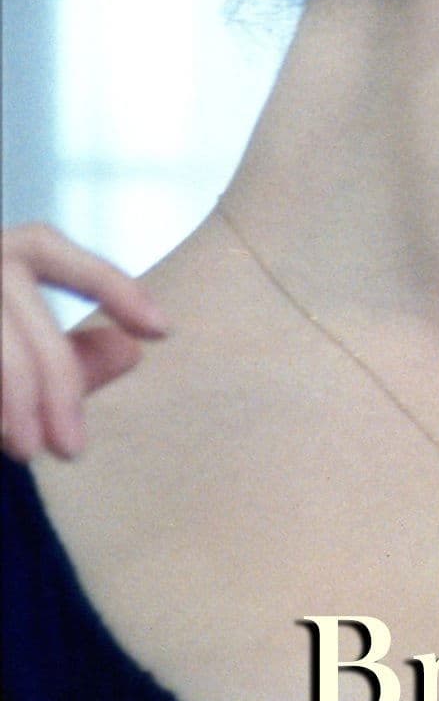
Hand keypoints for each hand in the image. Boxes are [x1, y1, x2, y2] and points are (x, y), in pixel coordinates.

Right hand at [1, 224, 167, 461]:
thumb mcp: (17, 348)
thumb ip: (67, 356)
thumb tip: (133, 351)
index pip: (48, 251)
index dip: (107, 284)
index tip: (162, 330)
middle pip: (18, 309)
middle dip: (54, 380)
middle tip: (73, 447)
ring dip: (11, 398)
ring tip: (30, 450)